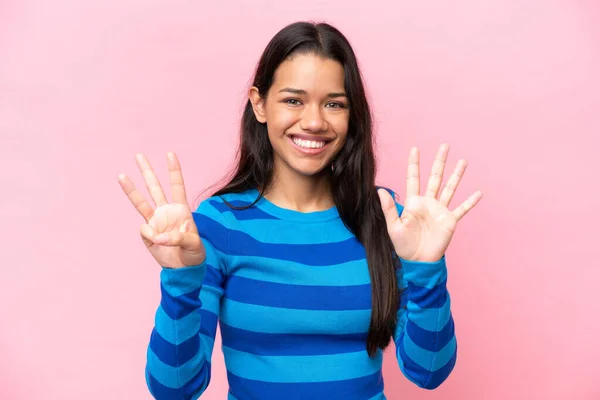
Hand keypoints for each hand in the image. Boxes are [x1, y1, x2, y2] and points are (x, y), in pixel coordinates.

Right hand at [118, 152, 204, 268]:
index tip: (170, 154)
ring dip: (131, 189)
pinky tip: (159, 243)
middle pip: (155, 188)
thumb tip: (158, 236)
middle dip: (147, 172)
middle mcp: (166, 212)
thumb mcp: (194, 244)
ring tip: (121, 175)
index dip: (173, 171)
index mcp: (181, 210)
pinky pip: (145, 231)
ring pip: (141, 202)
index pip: (177, 187)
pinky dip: (152, 237)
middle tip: (138, 155)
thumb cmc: (193, 253)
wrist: (183, 268)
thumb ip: (178, 237)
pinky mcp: (147, 234)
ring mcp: (155, 222)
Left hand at [378, 144, 481, 261]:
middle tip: (445, 145)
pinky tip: (479, 193)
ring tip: (463, 161)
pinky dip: (470, 201)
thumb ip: (389, 208)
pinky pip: (462, 209)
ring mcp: (440, 211)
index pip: (414, 178)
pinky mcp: (450, 221)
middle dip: (439, 161)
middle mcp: (427, 203)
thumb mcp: (393, 226)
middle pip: (434, 177)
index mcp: (413, 202)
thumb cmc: (402, 245)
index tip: (415, 148)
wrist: (418, 261)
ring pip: (449, 188)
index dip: (414, 163)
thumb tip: (380, 190)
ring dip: (456, 175)